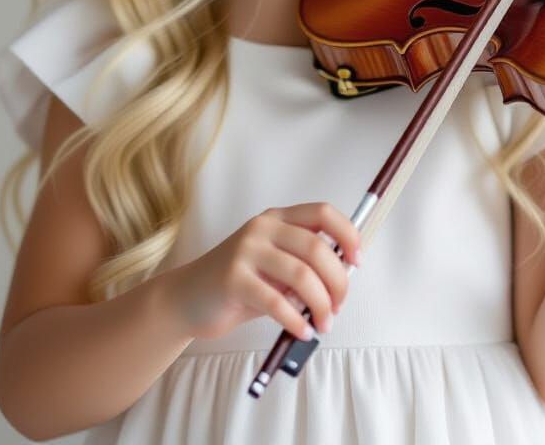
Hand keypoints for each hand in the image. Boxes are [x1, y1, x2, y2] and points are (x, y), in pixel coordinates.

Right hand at [166, 202, 361, 342]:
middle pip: (318, 248)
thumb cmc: (239, 285)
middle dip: (338, 281)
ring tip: (323, 324)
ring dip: (321, 305)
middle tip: (339, 306)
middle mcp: (263, 228)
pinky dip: (296, 320)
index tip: (357, 261)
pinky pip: (277, 301)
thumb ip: (303, 265)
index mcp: (277, 218)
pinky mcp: (233, 279)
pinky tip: (303, 331)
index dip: (347, 234)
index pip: (323, 213)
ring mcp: (246, 251)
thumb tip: (343, 278)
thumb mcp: (273, 266)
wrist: (187, 298)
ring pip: (302, 275)